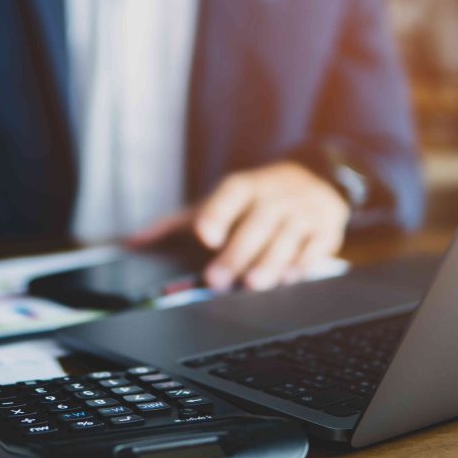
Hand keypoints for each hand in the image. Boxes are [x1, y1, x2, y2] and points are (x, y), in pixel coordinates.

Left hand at [131, 161, 350, 290]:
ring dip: (270, 261)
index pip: (230, 195)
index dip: (217, 213)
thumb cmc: (255, 196)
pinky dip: (303, 263)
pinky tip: (289, 278)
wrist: (317, 174)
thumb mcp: (218, 199)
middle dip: (238, 252)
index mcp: (245, 186)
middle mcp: (275, 195)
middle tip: (217, 279)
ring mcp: (303, 210)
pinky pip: (316, 246)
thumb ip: (177, 222)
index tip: (203, 234)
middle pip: (257, 223)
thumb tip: (132, 243)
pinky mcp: (326, 228)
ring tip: (254, 283)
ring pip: (287, 236)